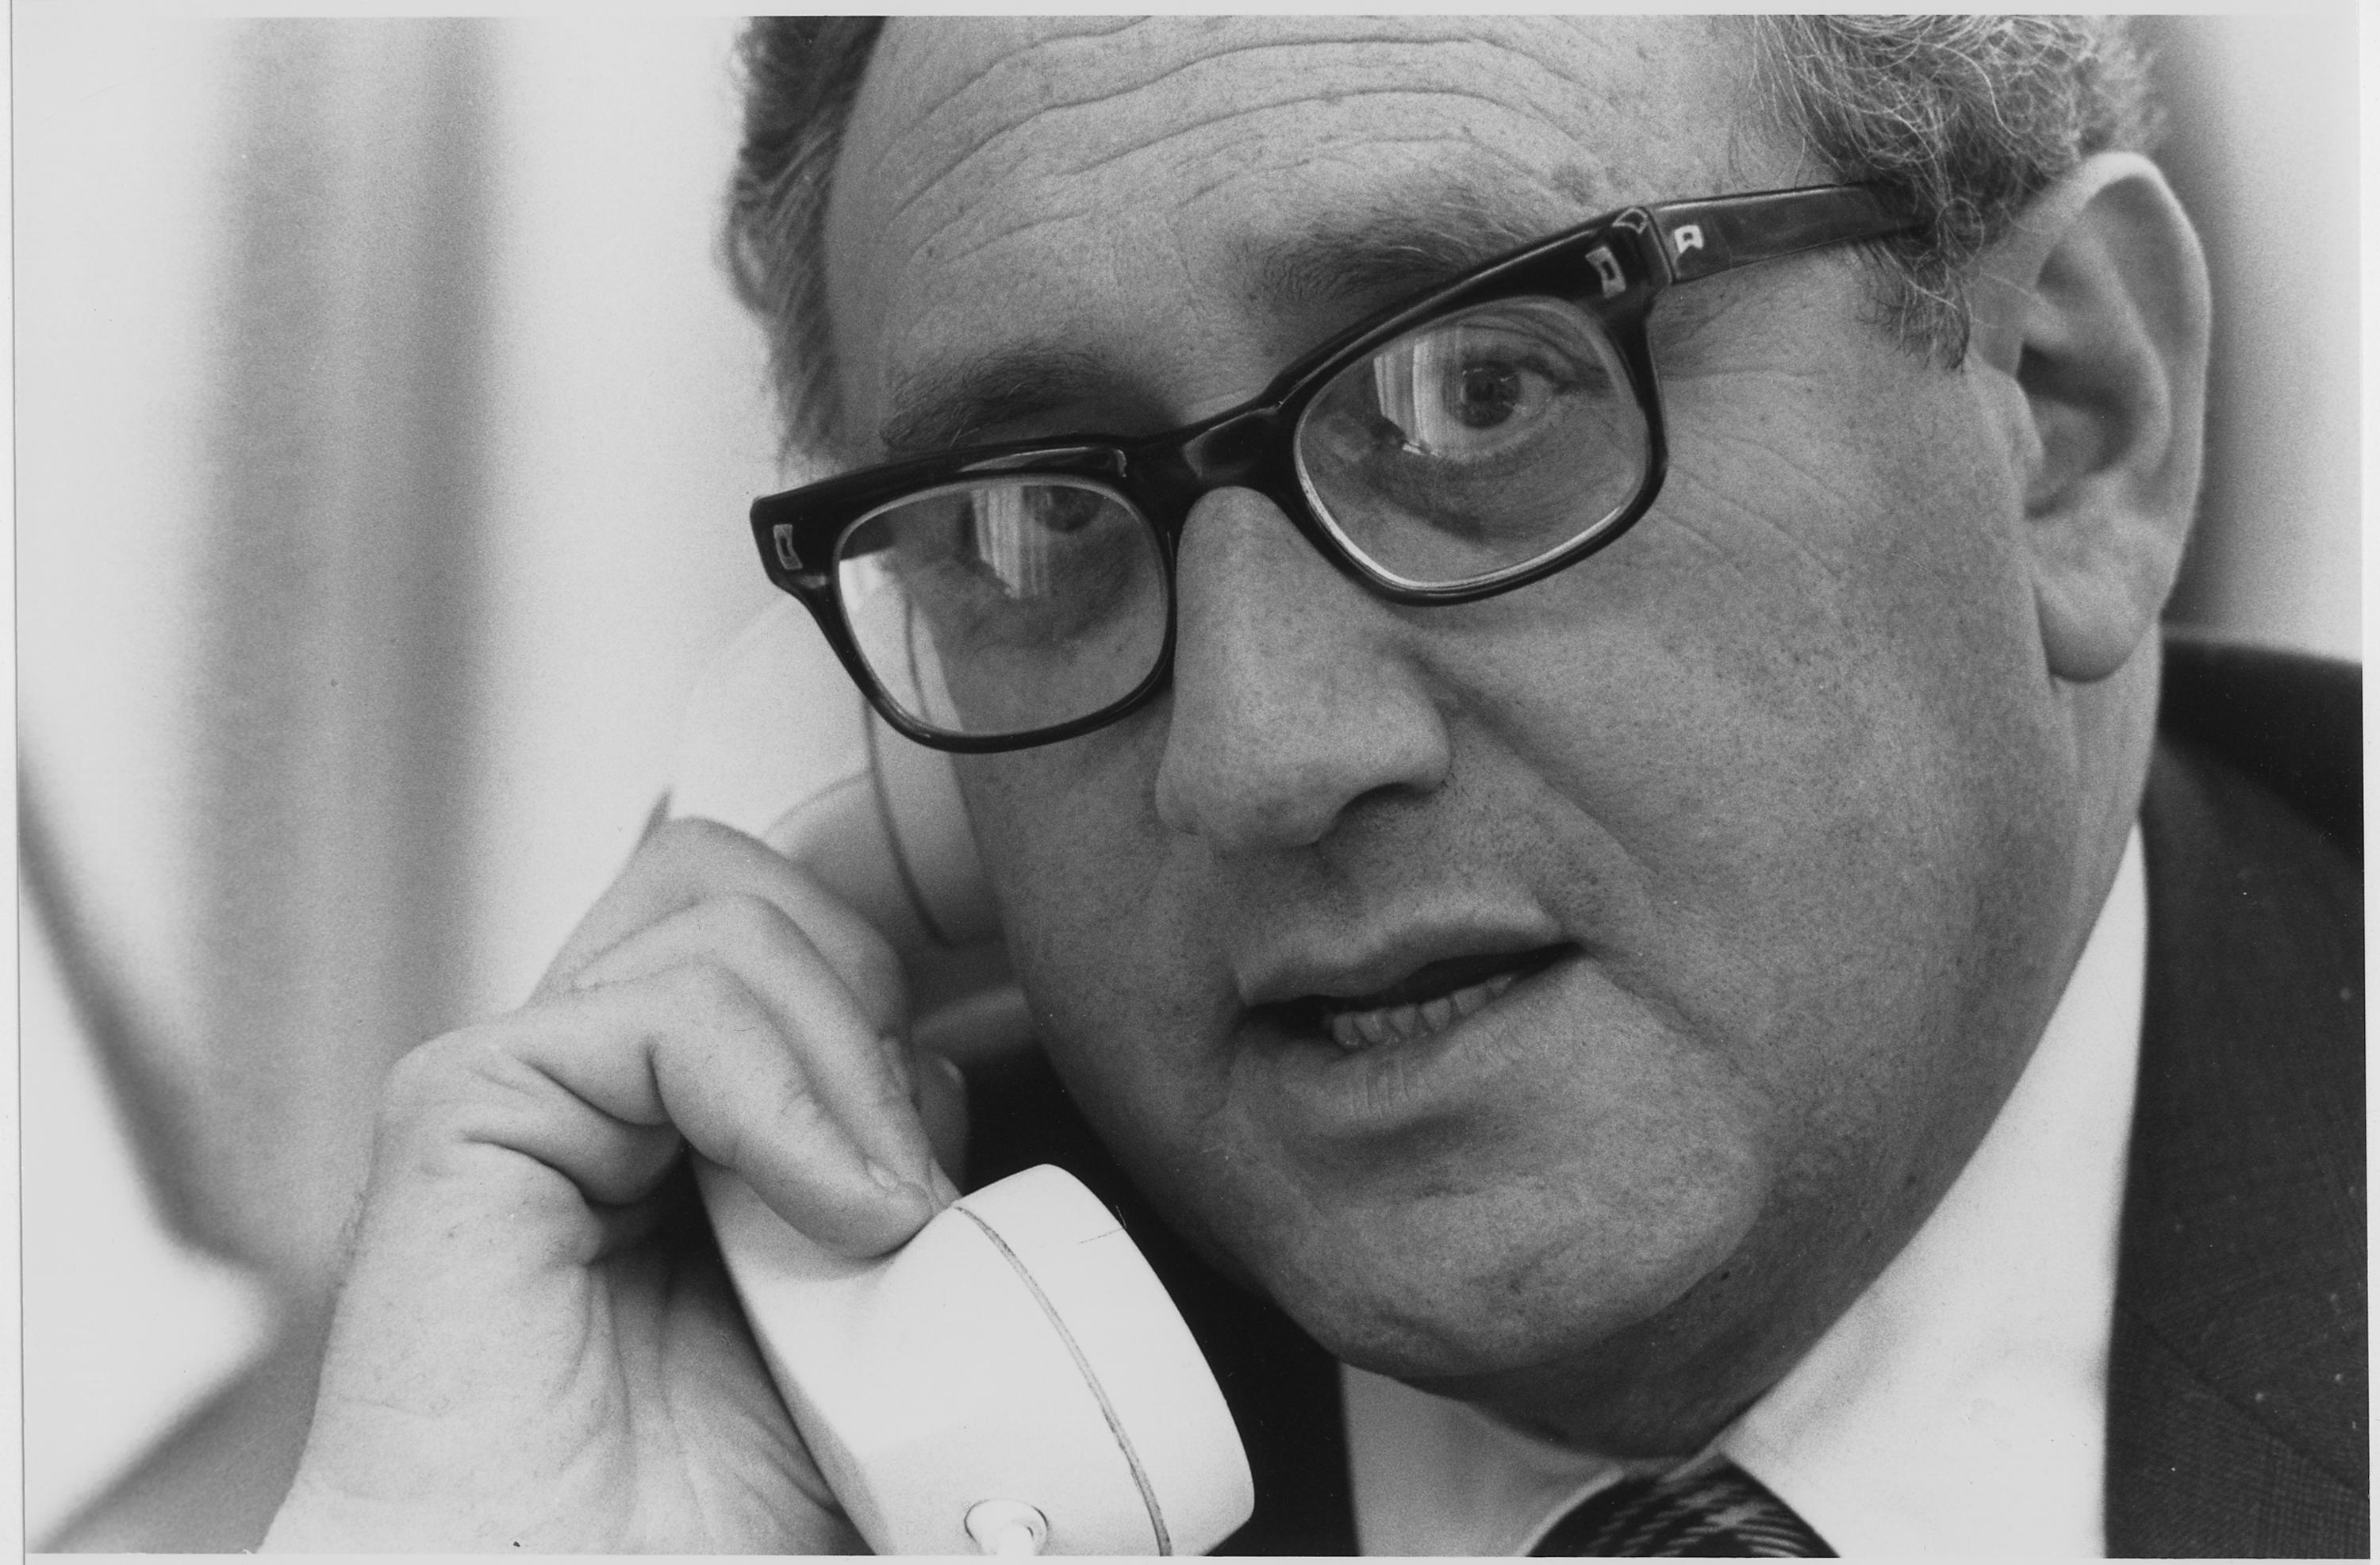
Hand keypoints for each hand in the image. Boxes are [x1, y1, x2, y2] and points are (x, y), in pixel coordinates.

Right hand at [263, 820, 965, 1551]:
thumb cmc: (702, 1516)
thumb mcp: (868, 1315)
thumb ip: (892, 1177)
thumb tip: (952, 1071)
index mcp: (684, 1115)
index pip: (799, 932)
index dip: (901, 997)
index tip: (956, 1152)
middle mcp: (602, 1080)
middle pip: (760, 890)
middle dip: (875, 1008)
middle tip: (911, 1189)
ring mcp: (534, 1079)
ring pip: (727, 915)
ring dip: (846, 1060)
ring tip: (875, 1222)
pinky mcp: (468, 1102)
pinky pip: (668, 1006)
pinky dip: (783, 1096)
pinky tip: (835, 1216)